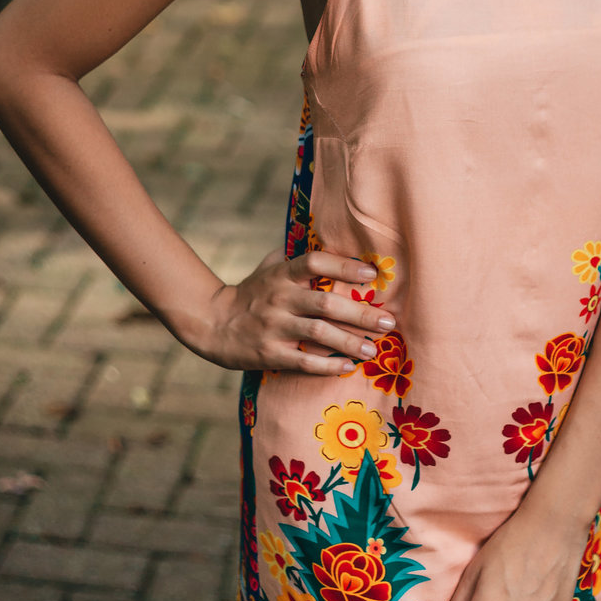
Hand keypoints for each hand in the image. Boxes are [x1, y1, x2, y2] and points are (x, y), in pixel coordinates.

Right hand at [198, 245, 393, 373]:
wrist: (212, 323)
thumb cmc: (251, 292)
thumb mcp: (268, 266)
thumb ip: (295, 254)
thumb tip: (327, 234)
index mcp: (282, 274)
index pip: (315, 263)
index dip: (344, 267)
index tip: (372, 275)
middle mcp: (279, 298)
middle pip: (325, 303)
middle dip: (360, 314)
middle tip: (388, 321)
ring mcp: (274, 326)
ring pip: (318, 333)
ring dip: (349, 342)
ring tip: (374, 349)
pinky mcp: (269, 353)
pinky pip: (303, 360)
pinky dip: (328, 365)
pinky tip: (348, 366)